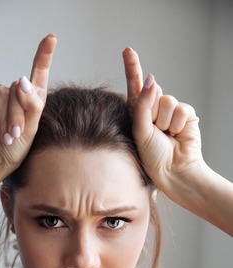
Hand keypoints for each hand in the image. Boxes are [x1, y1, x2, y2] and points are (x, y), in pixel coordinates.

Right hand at [0, 34, 56, 185]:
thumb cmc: (14, 151)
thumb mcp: (31, 130)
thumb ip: (31, 105)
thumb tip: (21, 79)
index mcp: (32, 102)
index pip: (39, 75)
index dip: (44, 55)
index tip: (51, 38)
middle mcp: (16, 95)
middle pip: (22, 90)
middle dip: (19, 116)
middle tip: (14, 135)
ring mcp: (0, 95)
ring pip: (7, 95)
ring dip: (6, 119)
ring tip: (4, 136)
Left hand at [122, 47, 202, 198]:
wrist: (174, 171)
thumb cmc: (152, 156)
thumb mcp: (140, 130)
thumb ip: (143, 104)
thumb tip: (153, 79)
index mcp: (138, 114)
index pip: (135, 87)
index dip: (133, 69)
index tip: (128, 50)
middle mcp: (153, 111)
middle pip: (152, 92)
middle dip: (152, 108)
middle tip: (155, 131)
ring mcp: (169, 113)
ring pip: (166, 100)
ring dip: (165, 120)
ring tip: (166, 136)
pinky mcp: (185, 115)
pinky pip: (181, 108)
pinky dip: (177, 123)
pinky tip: (177, 135)